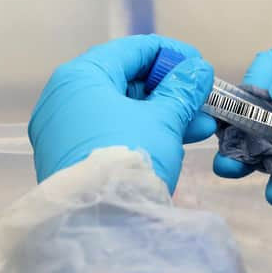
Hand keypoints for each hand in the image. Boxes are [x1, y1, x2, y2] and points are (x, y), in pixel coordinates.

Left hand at [29, 34, 214, 192]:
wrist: (99, 222)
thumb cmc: (129, 156)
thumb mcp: (163, 120)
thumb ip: (182, 91)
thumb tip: (199, 70)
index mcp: (82, 77)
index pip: (132, 50)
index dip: (172, 55)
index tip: (200, 65)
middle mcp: (67, 99)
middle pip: (128, 82)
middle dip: (172, 91)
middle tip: (204, 99)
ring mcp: (67, 131)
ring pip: (125, 112)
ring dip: (167, 115)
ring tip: (203, 125)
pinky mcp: (74, 158)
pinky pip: (116, 134)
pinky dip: (146, 133)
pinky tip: (179, 141)